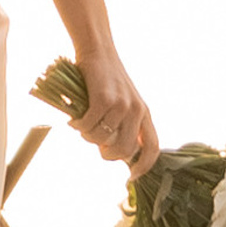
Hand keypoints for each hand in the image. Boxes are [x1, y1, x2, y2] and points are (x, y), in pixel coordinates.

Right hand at [67, 51, 159, 176]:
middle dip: (107, 154)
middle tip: (96, 145)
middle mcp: (137, 111)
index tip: (131, 177)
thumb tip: (112, 151)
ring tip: (81, 125)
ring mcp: (121, 105)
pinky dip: (78, 126)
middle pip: (124, 150)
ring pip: (102, 139)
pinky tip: (73, 119)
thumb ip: (124, 124)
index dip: (143, 166)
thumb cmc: (107, 78)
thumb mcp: (123, 101)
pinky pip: (88, 125)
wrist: (98, 50)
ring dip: (87, 137)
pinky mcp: (103, 99)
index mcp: (145, 113)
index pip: (152, 148)